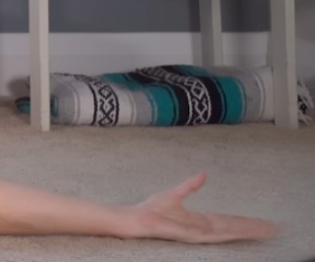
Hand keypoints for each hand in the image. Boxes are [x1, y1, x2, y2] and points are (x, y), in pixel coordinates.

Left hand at [124, 173, 276, 243]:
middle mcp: (201, 228)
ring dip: (245, 232)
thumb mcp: (175, 194)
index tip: (261, 221)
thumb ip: (190, 185)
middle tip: (272, 228)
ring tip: (264, 231)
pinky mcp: (189, 235)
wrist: (136, 218)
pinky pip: (210, 236)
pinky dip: (225, 235)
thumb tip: (203, 174)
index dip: (244, 221)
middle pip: (232, 228)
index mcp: (199, 220)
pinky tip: (237, 234)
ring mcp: (197, 233)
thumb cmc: (151, 209)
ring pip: (227, 233)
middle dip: (252, 228)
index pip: (227, 221)